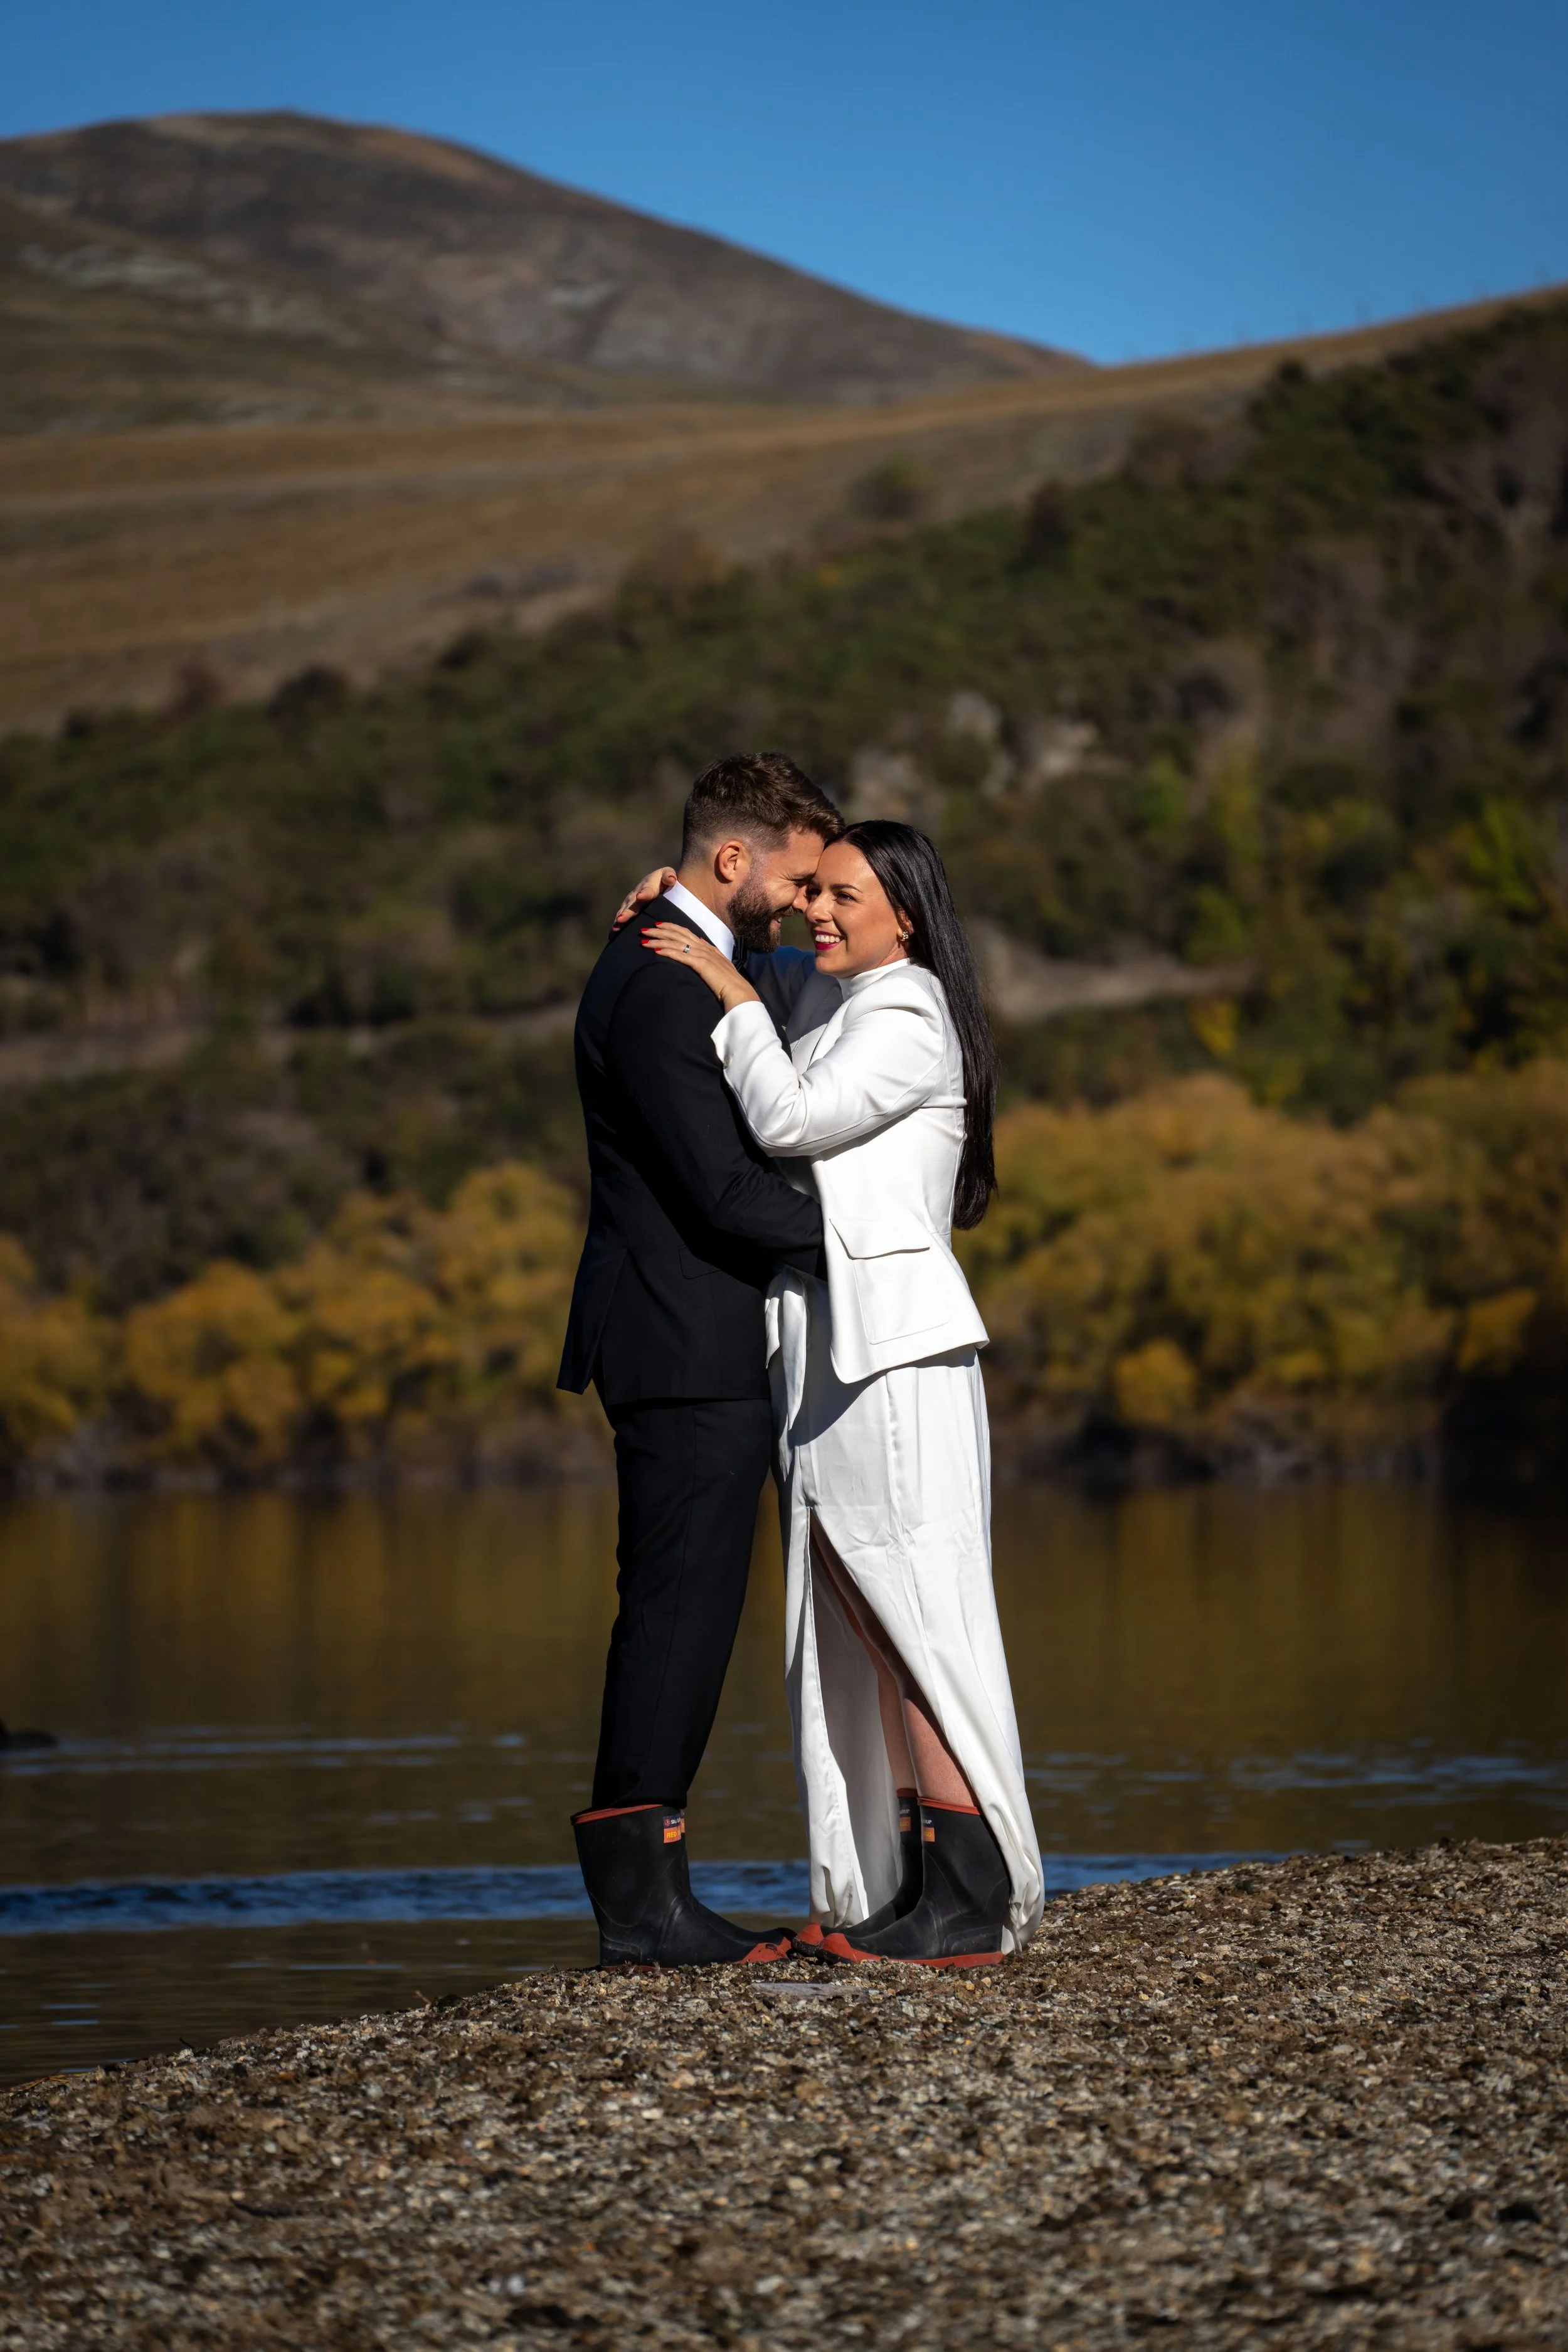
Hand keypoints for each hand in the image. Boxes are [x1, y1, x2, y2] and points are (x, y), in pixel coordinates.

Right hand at [612, 866, 676, 930]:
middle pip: (631, 904)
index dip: (644, 893)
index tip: (640, 896)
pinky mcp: (627, 911)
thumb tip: (671, 879)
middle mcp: (636, 895)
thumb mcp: (667, 874)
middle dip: (627, 912)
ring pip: (624, 912)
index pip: (647, 890)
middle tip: (622, 918)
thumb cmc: (662, 880)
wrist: (653, 883)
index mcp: (648, 887)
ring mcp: (630, 903)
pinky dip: (617, 926)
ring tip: (616, 928)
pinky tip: (612, 935)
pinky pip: (621, 919)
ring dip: (619, 920)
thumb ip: (669, 875)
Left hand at [642, 922, 759, 1010]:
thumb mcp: (720, 965)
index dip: (671, 927)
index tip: (659, 925)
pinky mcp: (700, 964)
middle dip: (660, 931)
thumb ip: (710, 954)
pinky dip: (667, 951)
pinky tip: (656, 950)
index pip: (686, 932)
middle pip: (677, 934)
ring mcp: (702, 955)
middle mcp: (703, 948)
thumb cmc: (729, 984)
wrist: (738, 992)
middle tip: (645, 929)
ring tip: (644, 939)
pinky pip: (680, 955)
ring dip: (658, 940)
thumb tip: (700, 945)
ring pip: (675, 943)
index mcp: (707, 948)